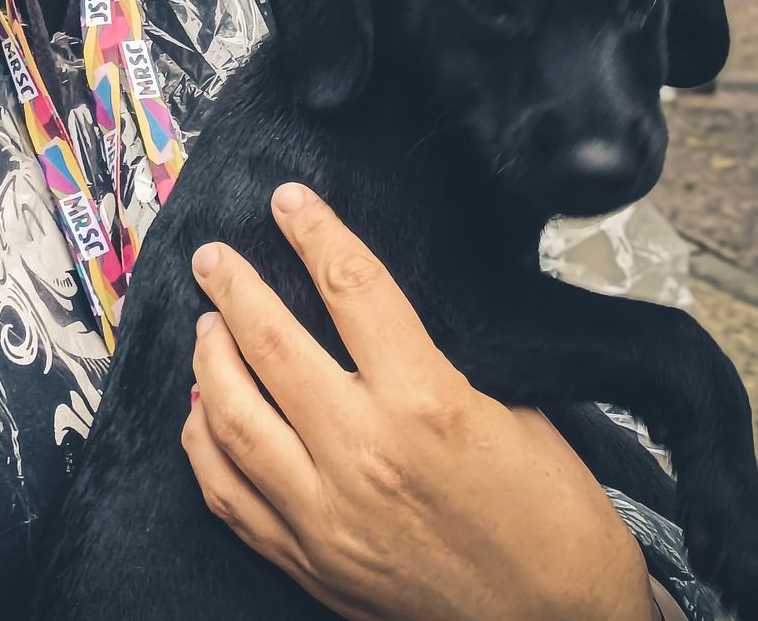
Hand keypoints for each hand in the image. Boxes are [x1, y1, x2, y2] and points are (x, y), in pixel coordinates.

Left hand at [182, 183, 654, 620]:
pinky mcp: (307, 558)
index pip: (352, 287)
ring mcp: (325, 511)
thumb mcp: (515, 413)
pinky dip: (204, 445)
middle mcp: (363, 452)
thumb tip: (373, 312)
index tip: (290, 200)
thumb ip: (435, 360)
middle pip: (270, 341)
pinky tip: (203, 414)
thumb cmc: (554, 521)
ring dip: (209, 359)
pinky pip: (225, 491)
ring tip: (207, 326)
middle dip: (233, 285)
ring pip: (229, 415)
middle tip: (213, 257)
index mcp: (425, 404)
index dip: (316, 231)